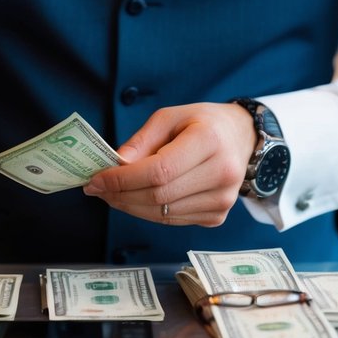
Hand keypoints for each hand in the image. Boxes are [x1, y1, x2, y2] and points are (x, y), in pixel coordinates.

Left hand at [83, 101, 255, 225]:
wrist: (241, 138)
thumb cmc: (202, 123)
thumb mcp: (171, 117)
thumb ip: (142, 140)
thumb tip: (116, 164)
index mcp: (210, 141)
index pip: (160, 170)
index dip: (123, 179)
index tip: (96, 179)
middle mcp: (221, 173)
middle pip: (158, 196)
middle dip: (120, 194)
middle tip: (97, 188)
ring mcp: (222, 200)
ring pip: (162, 214)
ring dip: (130, 206)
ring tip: (111, 193)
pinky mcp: (217, 217)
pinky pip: (172, 220)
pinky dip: (148, 212)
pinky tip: (135, 199)